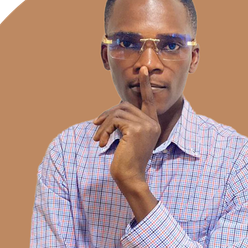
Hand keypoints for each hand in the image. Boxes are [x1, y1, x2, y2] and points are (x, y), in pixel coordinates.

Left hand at [93, 66, 160, 185]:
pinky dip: (105, 129)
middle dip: (108, 114)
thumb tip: (113, 111)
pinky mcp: (137, 129)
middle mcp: (152, 123)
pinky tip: (102, 142)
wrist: (130, 177)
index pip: (148, 100)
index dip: (145, 85)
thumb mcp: (129, 139)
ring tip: (98, 139)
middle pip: (125, 106)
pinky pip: (115, 120)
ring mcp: (146, 125)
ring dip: (104, 124)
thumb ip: (127, 123)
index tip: (143, 70)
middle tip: (95, 124)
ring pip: (118, 112)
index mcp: (153, 125)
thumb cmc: (126, 161)